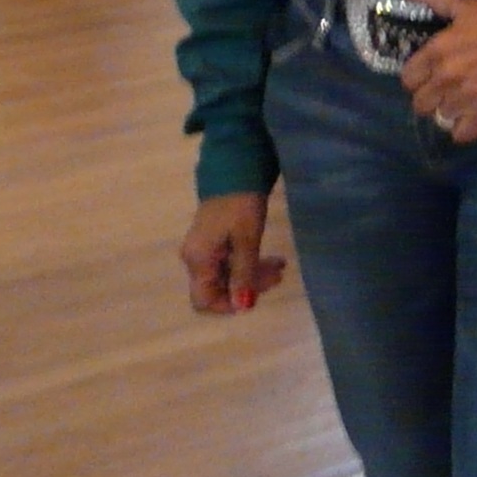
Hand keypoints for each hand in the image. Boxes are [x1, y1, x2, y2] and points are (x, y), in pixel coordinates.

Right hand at [180, 192, 288, 313]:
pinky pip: (230, 262)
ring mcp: (205, 250)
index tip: (256, 296)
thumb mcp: (247, 241)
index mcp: (198, 260)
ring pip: (228, 276)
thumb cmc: (240, 204)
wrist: (235, 170)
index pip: (204, 300)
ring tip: (280, 265)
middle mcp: (196, 259)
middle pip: (219, 288)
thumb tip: (243, 306)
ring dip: (253, 275)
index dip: (229, 305)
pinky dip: (249, 263)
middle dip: (249, 286)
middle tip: (278, 274)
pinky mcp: (215, 242)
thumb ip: (244, 275)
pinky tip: (271, 259)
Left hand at [398, 0, 476, 145]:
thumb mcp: (465, 3)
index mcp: (436, 52)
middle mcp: (445, 80)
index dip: (417, 77)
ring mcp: (465, 100)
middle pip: (420, 104)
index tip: (428, 73)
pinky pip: (462, 135)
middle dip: (430, 96)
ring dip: (449, 111)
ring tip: (462, 101)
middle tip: (445, 88)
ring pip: (440, 118)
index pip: (408, 79)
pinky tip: (472, 117)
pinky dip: (464, 129)